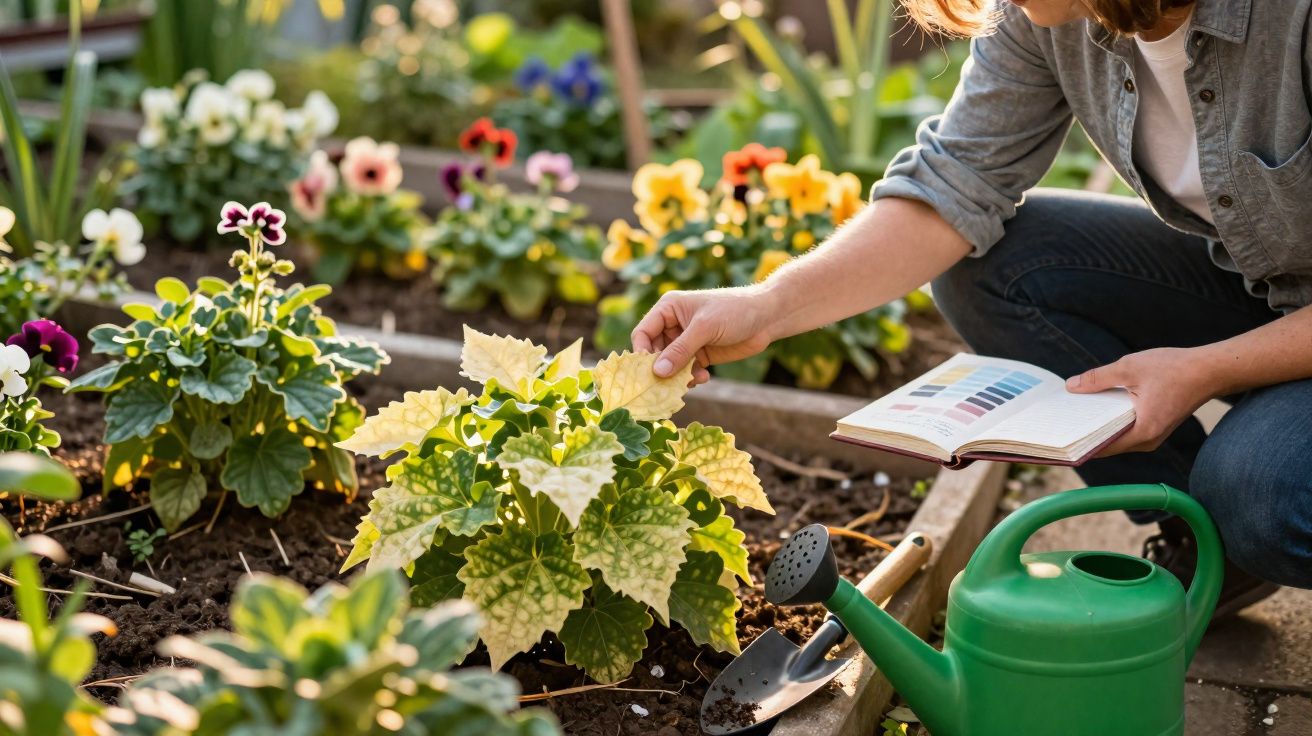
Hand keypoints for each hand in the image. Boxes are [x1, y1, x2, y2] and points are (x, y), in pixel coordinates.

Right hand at [631, 286, 776, 384]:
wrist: (767, 317)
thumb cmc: (734, 311)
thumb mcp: (705, 328)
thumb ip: (680, 350)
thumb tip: (657, 372)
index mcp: (668, 309)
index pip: (643, 332)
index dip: (641, 352)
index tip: (648, 372)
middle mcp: (673, 325)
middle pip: (654, 353)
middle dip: (661, 369)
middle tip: (668, 385)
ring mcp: (687, 341)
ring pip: (670, 365)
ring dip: (677, 376)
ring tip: (692, 380)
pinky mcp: (700, 355)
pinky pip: (686, 372)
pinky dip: (691, 378)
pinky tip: (704, 377)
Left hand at [1066, 347, 1220, 455]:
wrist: (1211, 369)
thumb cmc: (1175, 369)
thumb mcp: (1129, 368)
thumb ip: (1098, 378)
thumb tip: (1071, 386)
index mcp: (1142, 431)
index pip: (1100, 446)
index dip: (1076, 442)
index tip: (1055, 438)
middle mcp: (1147, 440)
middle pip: (1106, 443)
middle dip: (1082, 432)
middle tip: (1056, 421)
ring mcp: (1151, 435)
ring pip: (1115, 436)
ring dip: (1096, 425)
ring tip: (1069, 412)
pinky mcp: (1154, 426)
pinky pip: (1125, 428)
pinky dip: (1109, 419)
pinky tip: (1094, 405)